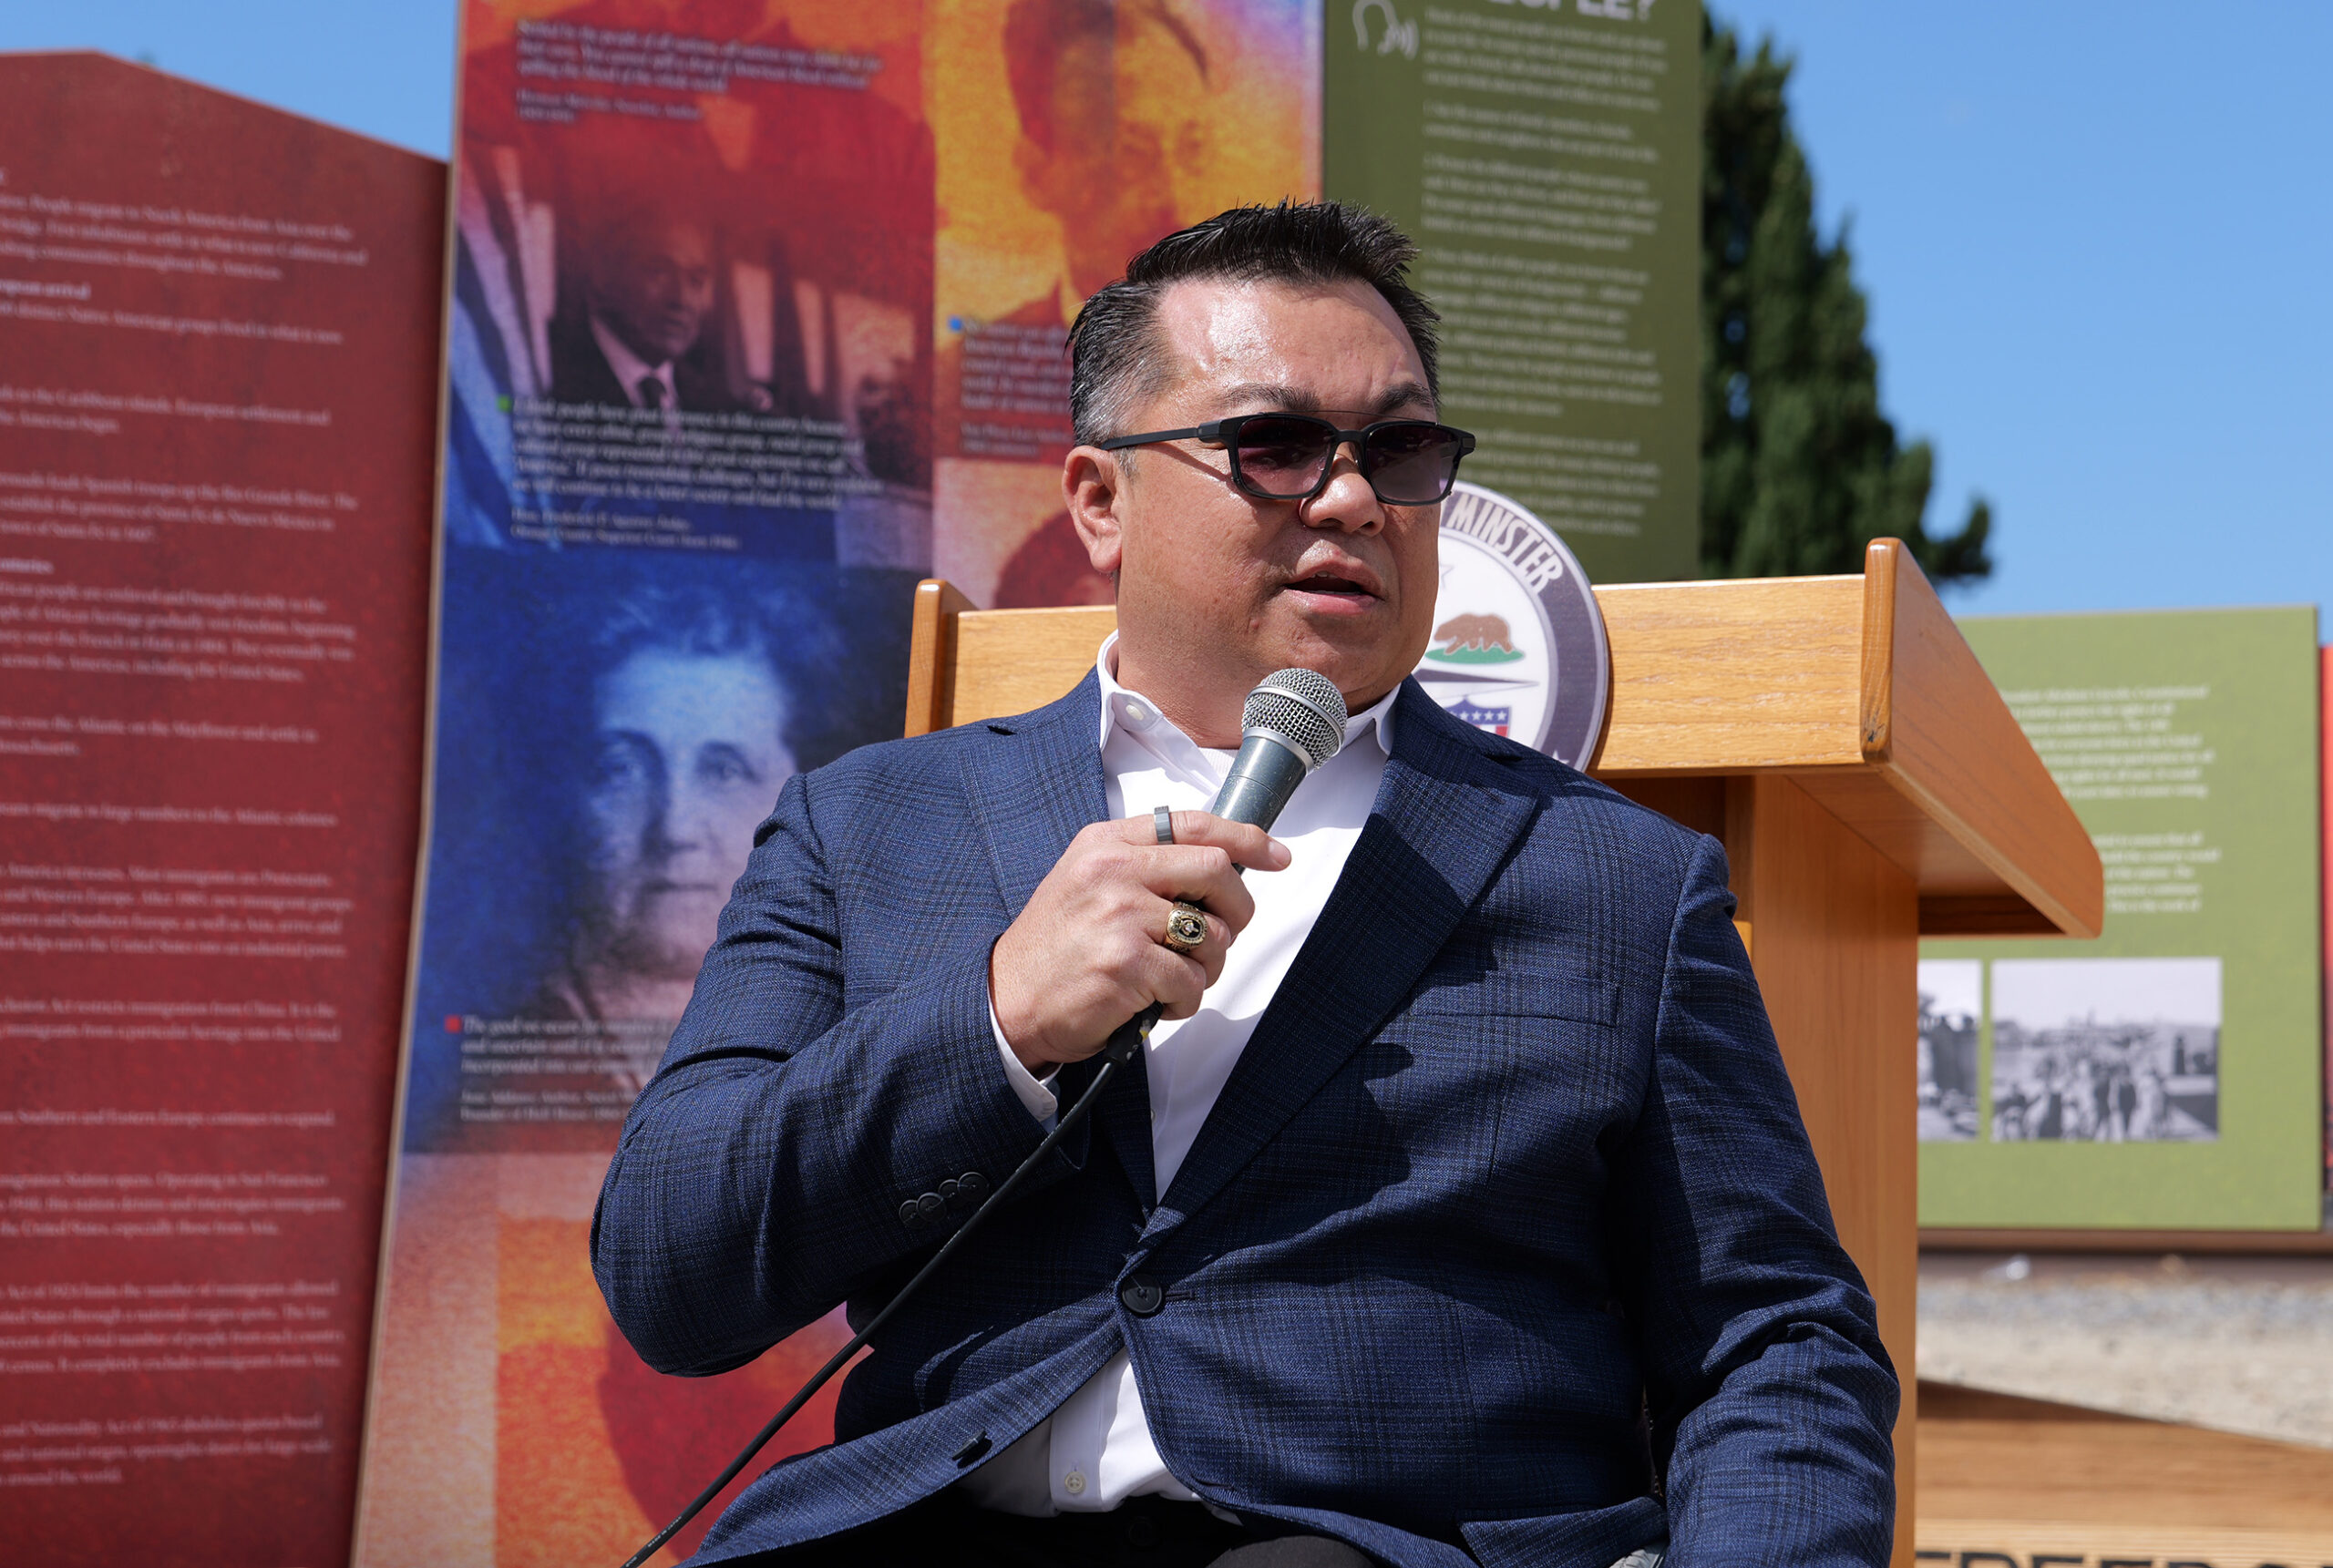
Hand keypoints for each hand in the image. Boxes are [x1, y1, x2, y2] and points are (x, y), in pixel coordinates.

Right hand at [989, 811, 1289, 1072]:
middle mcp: (1113, 871)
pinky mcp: (1127, 964)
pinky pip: (1192, 981)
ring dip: (1208, 966)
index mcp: (1105, 845)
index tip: (1275, 855)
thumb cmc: (1056, 950)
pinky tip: (1156, 1004)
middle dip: (1239, 908)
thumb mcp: (1087, 883)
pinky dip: (1185, 1001)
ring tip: (1174, 978)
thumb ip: (1143, 867)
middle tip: (1227, 934)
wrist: (1007, 1002)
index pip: (1193, 824)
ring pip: (1212, 933)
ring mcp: (1120, 916)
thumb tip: (1219, 867)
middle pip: (1215, 870)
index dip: (1246, 837)